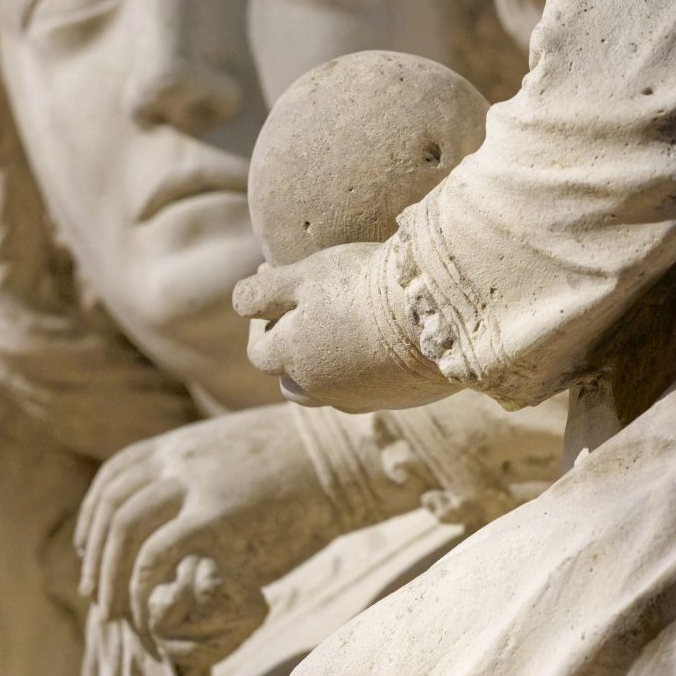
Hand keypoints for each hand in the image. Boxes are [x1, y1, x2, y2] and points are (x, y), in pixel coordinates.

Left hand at [74, 406, 340, 653]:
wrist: (347, 457)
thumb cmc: (306, 461)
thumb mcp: (242, 452)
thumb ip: (207, 471)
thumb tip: (192, 505)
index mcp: (185, 442)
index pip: (116, 474)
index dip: (93, 515)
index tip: (90, 549)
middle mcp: (180, 457)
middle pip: (112, 505)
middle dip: (95, 555)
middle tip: (96, 595)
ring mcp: (196, 483)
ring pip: (124, 529)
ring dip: (110, 575)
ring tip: (115, 612)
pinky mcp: (217, 514)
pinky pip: (156, 554)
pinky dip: (141, 584)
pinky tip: (146, 607)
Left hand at [233, 243, 453, 412]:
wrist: (436, 314)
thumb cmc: (363, 286)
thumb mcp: (304, 277)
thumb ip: (263, 292)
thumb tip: (238, 301)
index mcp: (292, 360)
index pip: (260, 352)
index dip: (262, 320)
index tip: (277, 283)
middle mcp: (323, 389)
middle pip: (291, 382)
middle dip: (290, 353)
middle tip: (307, 315)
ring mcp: (365, 399)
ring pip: (330, 393)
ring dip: (326, 369)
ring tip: (341, 335)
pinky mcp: (403, 398)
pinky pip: (373, 391)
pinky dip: (367, 371)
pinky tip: (384, 343)